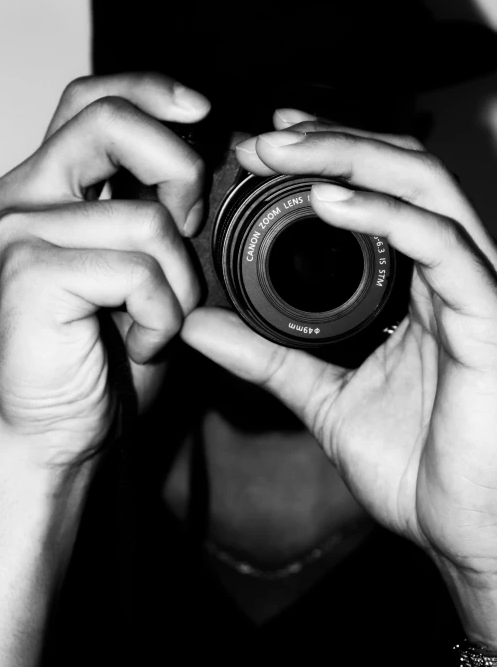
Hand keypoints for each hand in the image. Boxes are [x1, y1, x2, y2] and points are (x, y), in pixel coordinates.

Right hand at [0, 73, 209, 469]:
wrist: (54, 433)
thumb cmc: (98, 355)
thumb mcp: (134, 271)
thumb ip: (151, 213)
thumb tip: (204, 170)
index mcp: (45, 189)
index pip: (91, 100)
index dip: (150, 90)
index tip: (201, 111)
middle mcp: (21, 198)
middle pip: (111, 123)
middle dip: (179, 170)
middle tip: (190, 226)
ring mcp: (19, 232)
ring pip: (145, 219)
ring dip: (178, 281)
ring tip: (157, 320)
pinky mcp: (30, 273)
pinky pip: (137, 270)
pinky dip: (161, 315)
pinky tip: (138, 342)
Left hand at [182, 108, 496, 586]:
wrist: (468, 529)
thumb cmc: (417, 466)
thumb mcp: (325, 399)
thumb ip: (267, 360)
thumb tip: (198, 326)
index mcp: (414, 288)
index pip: (377, 193)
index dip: (323, 158)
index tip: (260, 150)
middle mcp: (448, 274)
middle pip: (400, 169)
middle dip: (328, 141)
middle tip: (261, 136)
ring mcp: (473, 287)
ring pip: (423, 186)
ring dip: (348, 156)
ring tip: (281, 149)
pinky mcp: (489, 315)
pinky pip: (441, 244)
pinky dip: (383, 214)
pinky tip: (328, 202)